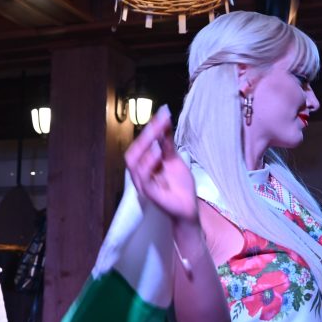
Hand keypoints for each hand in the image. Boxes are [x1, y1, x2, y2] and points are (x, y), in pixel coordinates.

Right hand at [124, 106, 196, 224]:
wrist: (188, 208)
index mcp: (144, 165)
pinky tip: (158, 153)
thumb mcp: (174, 160)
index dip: (149, 129)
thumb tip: (165, 120)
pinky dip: (149, 164)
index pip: (140, 145)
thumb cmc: (180, 186)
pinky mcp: (149, 194)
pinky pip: (144, 178)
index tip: (162, 113)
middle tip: (159, 122)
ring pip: (134, 164)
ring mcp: (143, 184)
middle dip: (145, 135)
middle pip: (133, 152)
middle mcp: (140, 174)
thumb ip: (167, 143)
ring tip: (157, 135)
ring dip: (145, 147)